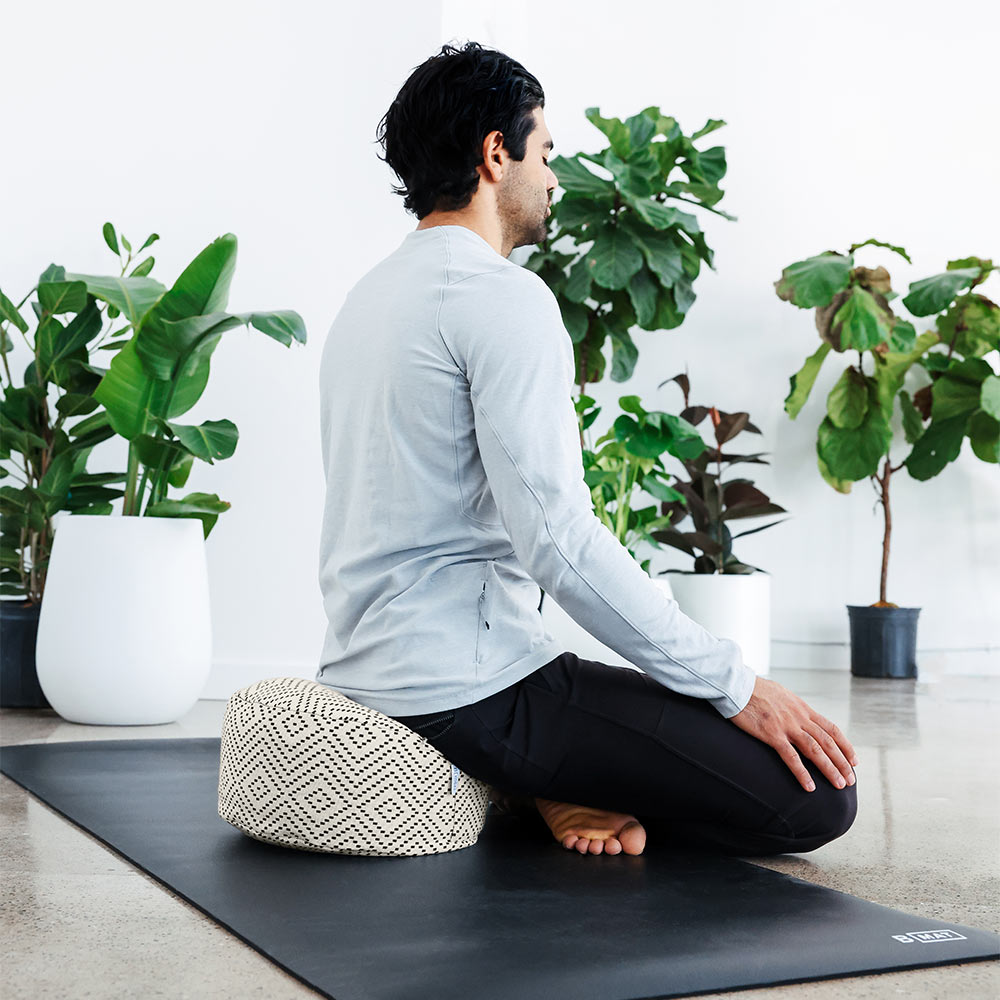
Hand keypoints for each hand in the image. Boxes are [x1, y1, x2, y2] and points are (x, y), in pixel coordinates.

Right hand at [728, 676, 858, 792]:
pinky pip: (790, 756)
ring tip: (839, 785)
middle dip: (842, 762)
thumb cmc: (753, 689)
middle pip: (827, 742)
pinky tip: (809, 786)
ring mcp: (786, 725)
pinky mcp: (771, 733)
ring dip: (829, 769)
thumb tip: (796, 714)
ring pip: (815, 750)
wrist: (737, 684)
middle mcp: (799, 717)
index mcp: (802, 708)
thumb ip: (791, 707)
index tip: (853, 760)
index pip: (831, 729)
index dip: (845, 745)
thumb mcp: (781, 694)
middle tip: (850, 780)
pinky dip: (802, 773)